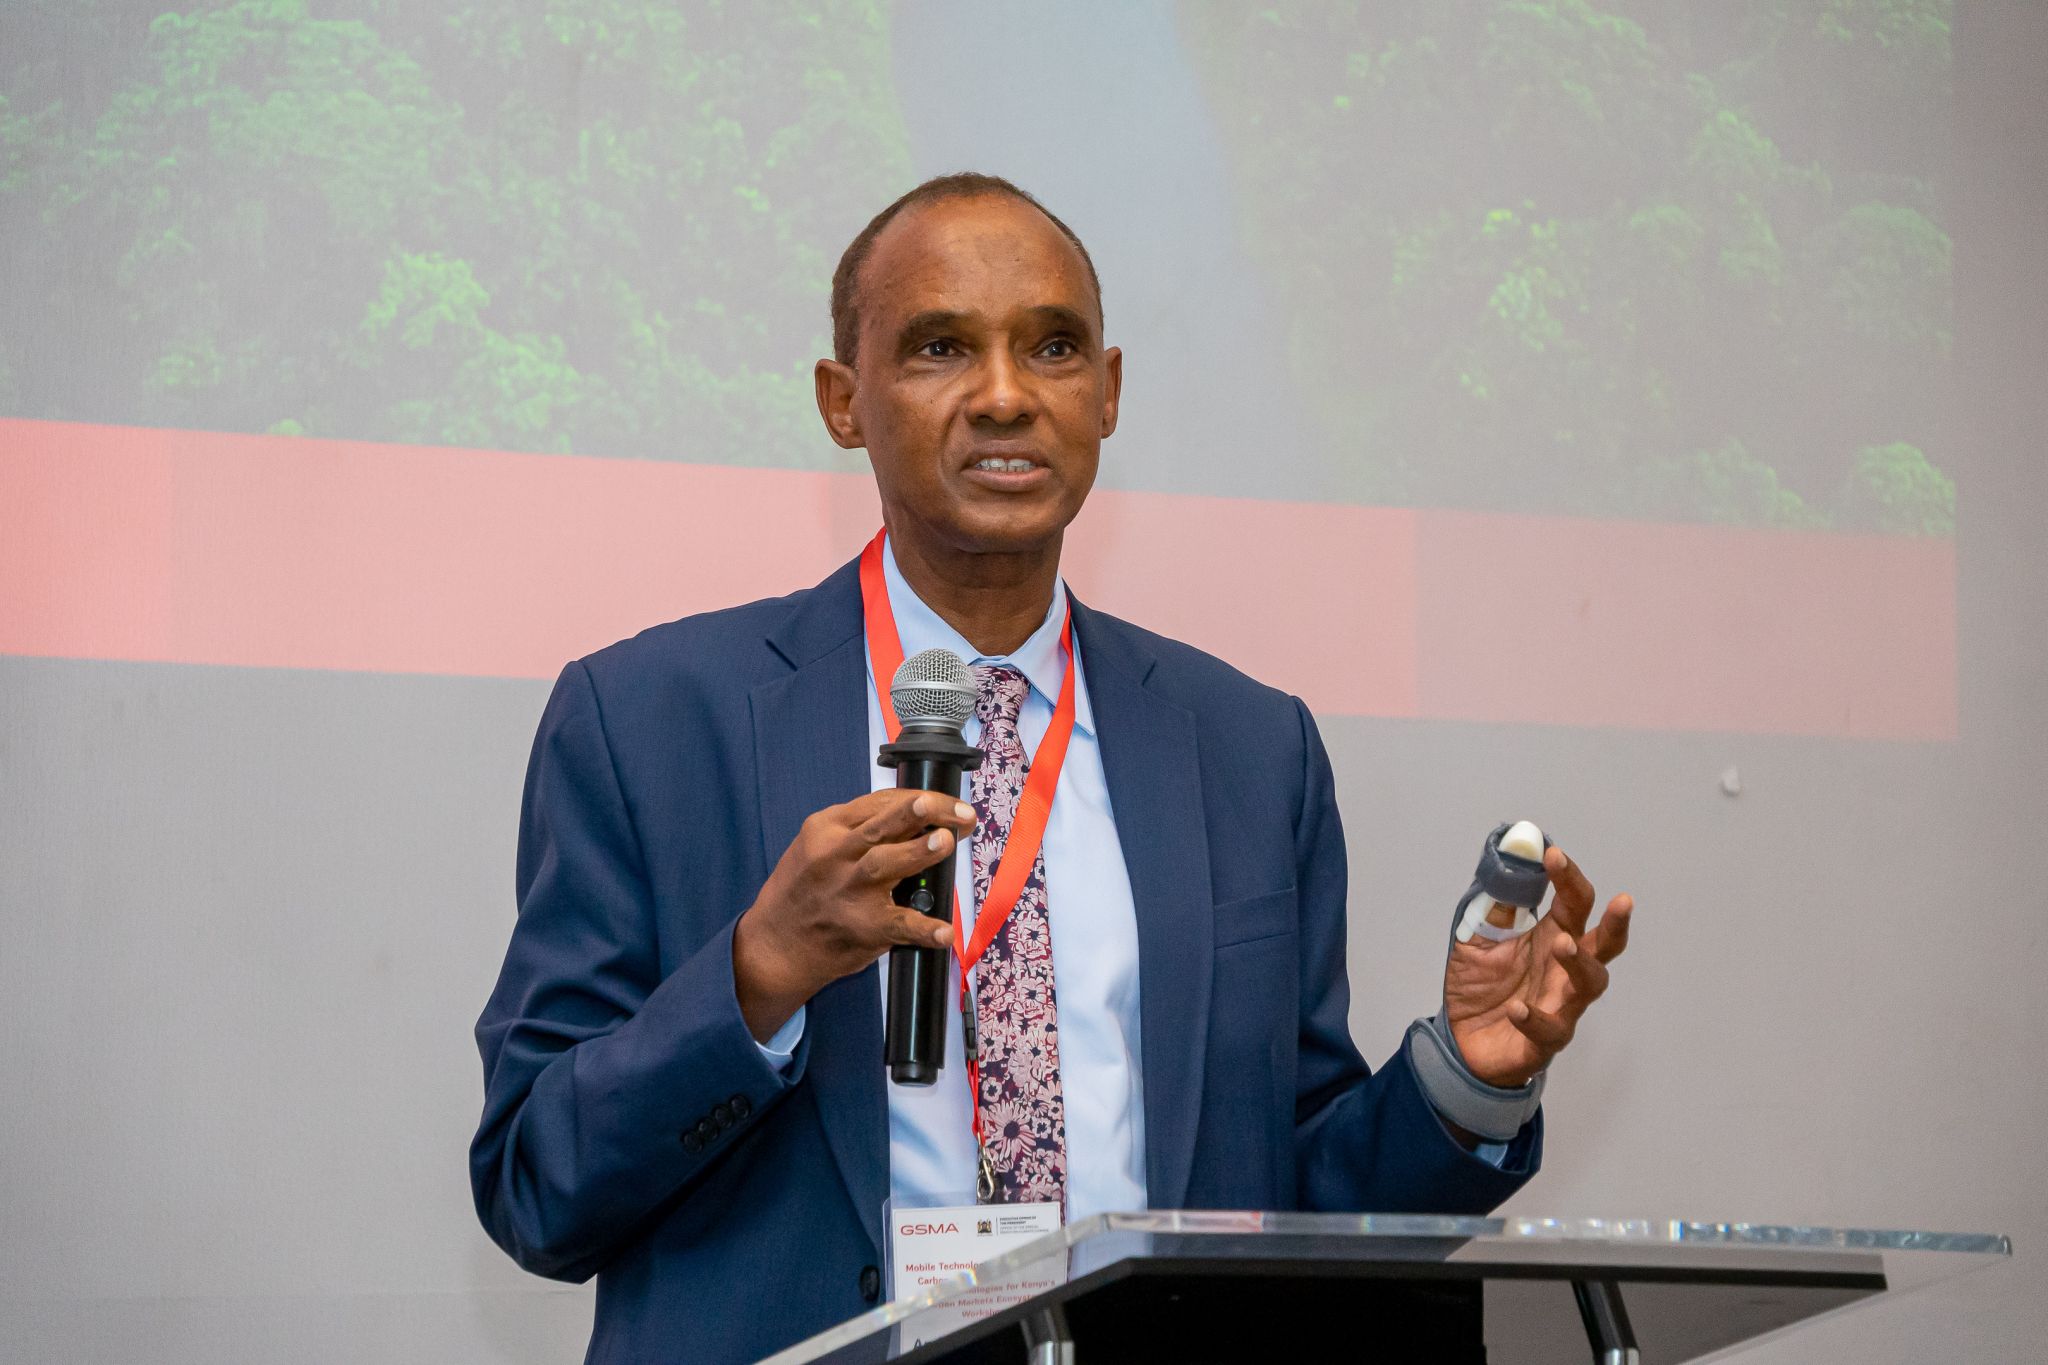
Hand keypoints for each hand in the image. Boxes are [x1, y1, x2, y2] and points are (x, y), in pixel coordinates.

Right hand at [731, 790, 976, 1040]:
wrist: (774, 945)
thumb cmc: (802, 890)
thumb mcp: (818, 845)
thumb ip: (858, 831)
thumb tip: (918, 818)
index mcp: (827, 827)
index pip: (880, 802)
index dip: (922, 799)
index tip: (951, 803)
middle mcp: (835, 854)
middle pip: (885, 825)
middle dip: (924, 813)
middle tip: (957, 810)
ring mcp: (847, 891)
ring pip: (884, 863)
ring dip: (917, 851)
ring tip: (945, 841)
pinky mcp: (860, 927)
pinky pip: (896, 925)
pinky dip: (922, 928)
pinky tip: (944, 931)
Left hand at [1443, 846, 1632, 1087]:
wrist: (1462, 1039)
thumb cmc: (1480, 984)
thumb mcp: (1477, 936)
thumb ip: (1495, 904)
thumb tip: (1509, 858)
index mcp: (1553, 935)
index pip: (1573, 902)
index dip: (1568, 877)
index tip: (1553, 854)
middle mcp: (1564, 969)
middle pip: (1604, 944)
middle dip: (1615, 924)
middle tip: (1622, 901)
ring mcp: (1560, 1005)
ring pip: (1589, 985)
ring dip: (1580, 963)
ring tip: (1562, 945)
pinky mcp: (1543, 1040)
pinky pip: (1549, 1031)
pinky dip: (1535, 1019)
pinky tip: (1517, 1009)